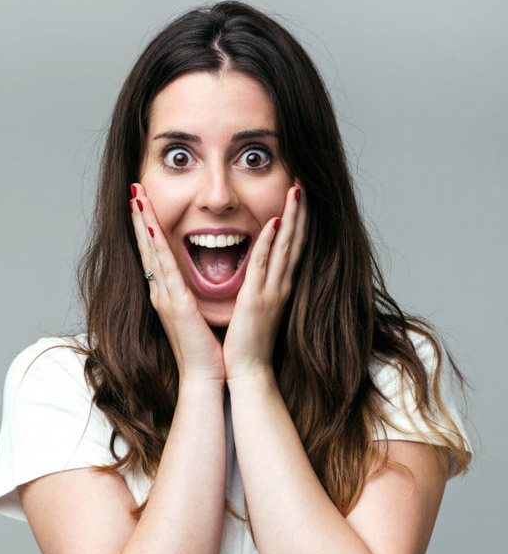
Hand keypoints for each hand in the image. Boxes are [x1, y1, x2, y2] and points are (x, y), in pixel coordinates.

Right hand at [130, 183, 225, 386]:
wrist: (205, 376)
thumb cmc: (206, 349)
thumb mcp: (197, 316)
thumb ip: (193, 296)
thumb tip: (196, 281)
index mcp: (167, 295)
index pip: (154, 254)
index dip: (146, 228)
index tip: (143, 204)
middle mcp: (160, 293)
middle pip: (146, 247)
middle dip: (139, 217)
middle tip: (133, 189)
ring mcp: (164, 297)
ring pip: (151, 251)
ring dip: (142, 222)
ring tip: (136, 196)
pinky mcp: (175, 304)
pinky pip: (164, 267)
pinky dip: (156, 244)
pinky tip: (150, 224)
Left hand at [223, 180, 306, 383]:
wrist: (249, 371)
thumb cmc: (250, 343)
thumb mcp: (258, 309)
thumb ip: (260, 289)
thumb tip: (257, 274)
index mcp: (280, 288)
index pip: (292, 248)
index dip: (298, 222)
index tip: (300, 198)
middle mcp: (281, 286)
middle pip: (296, 241)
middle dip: (301, 212)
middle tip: (304, 183)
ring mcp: (272, 291)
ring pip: (285, 247)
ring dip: (292, 218)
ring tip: (297, 190)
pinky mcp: (257, 299)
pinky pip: (265, 264)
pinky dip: (270, 242)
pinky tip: (274, 221)